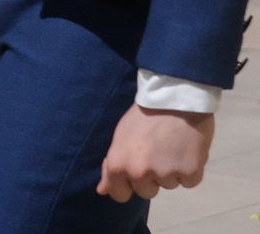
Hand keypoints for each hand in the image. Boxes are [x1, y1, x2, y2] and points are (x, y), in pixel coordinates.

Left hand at [98, 105, 212, 202]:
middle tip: (156, 152)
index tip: (135, 174)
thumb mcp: (120, 137)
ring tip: (172, 146)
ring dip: (171, 171)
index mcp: (119, 164)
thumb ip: (111, 167)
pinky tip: (186, 150)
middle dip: (151, 177)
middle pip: (147, 192)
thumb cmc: (143, 116)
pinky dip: (190, 170)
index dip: (128, 186)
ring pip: (169, 185)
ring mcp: (166, 174)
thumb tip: (103, 191)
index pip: (120, 195)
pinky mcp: (190, 172)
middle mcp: (140, 173)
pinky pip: (190, 182)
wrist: (174, 99)